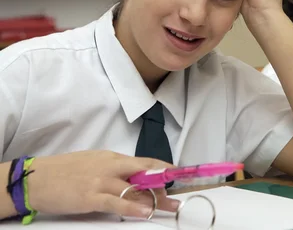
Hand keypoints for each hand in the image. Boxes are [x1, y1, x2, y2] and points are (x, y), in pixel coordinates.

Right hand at [27, 151, 178, 218]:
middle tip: (176, 196)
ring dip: (154, 198)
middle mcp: (111, 166)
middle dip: (164, 183)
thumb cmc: (65, 172)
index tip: (179, 175)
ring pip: (134, 188)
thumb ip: (115, 170)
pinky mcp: (90, 196)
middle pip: (145, 172)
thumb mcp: (94, 164)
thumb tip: (133, 180)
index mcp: (112, 157)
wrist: (37, 178)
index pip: (144, 162)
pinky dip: (133, 207)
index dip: (163, 169)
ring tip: (169, 206)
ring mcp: (101, 181)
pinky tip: (145, 211)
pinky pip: (116, 202)